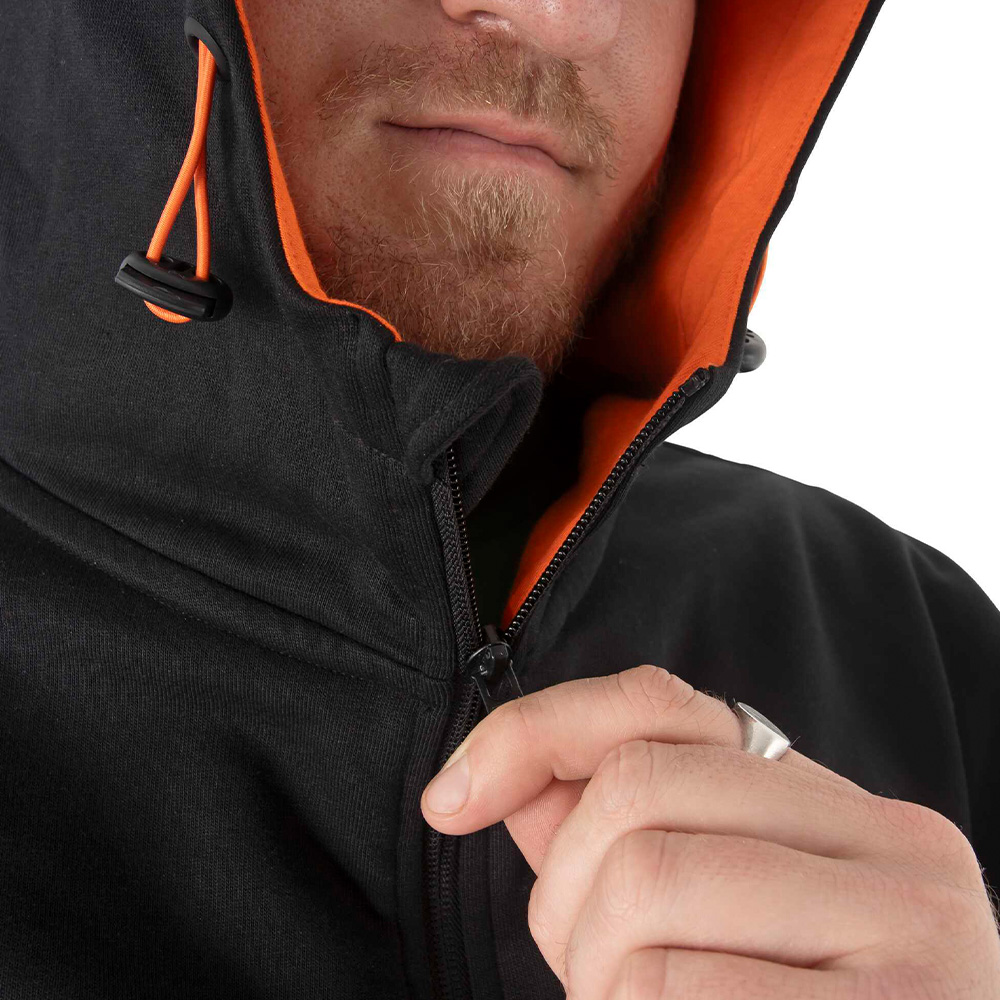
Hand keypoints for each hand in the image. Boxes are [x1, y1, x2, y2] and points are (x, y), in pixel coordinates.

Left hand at [420, 664, 999, 997]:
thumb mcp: (719, 930)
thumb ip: (619, 842)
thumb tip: (490, 778)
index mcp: (854, 814)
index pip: (664, 704)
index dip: (535, 733)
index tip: (449, 800)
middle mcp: (901, 852)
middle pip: (638, 789)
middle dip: (565, 893)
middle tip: (589, 974)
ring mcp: (917, 937)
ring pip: (645, 882)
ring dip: (595, 976)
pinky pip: (672, 989)